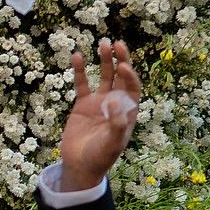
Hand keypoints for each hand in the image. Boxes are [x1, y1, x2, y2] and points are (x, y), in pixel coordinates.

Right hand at [58, 38, 141, 191]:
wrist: (80, 165)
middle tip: (118, 44)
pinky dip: (80, 70)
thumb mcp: (112, 144)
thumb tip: (117, 101)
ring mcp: (99, 102)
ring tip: (103, 44)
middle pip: (121, 77)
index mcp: (128, 112)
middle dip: (121, 60)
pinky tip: (77, 56)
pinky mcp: (82, 104)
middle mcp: (115, 103)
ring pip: (104, 76)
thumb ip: (117, 124)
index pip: (132, 88)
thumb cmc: (101, 157)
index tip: (123, 66)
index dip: (130, 76)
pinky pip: (82, 83)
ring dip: (104, 60)